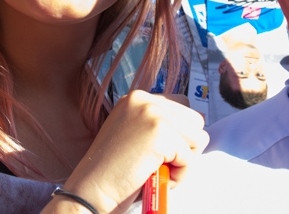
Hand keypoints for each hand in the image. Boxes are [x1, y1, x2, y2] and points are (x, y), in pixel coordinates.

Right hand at [43, 91, 207, 213]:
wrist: (90, 191)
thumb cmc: (115, 172)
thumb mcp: (136, 135)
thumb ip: (159, 124)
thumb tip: (197, 125)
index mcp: (137, 98)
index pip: (183, 106)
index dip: (178, 135)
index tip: (155, 151)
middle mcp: (144, 99)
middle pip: (196, 120)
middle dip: (184, 146)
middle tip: (156, 162)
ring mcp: (152, 113)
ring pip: (198, 137)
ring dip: (182, 161)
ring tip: (154, 169)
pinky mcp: (159, 131)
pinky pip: (190, 158)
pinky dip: (177, 175)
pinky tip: (152, 176)